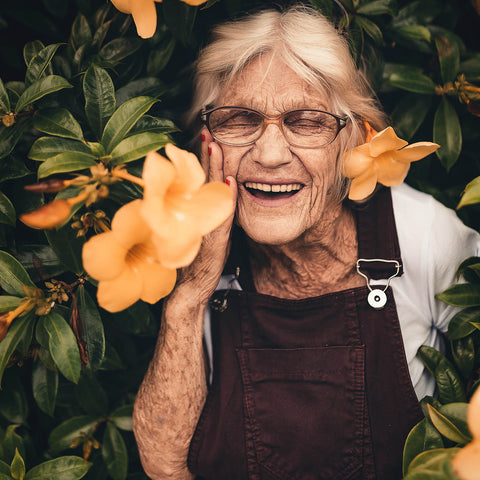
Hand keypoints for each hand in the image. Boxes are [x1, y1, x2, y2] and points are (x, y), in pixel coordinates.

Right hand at [175, 129, 237, 303]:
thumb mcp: (205, 235)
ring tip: (215, 147)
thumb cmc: (196, 262)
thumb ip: (214, 215)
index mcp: (197, 213)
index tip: (208, 139)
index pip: (201, 182)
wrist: (189, 290)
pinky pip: (221, 215)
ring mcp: (203, 227)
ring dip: (213, 170)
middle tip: (209, 132)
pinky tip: (230, 182)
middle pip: (203, 181)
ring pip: (209, 193)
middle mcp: (197, 216)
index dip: (204, 161)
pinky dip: (226, 198)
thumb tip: (225, 194)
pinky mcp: (213, 240)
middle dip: (206, 156)